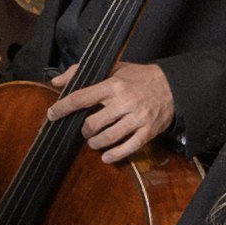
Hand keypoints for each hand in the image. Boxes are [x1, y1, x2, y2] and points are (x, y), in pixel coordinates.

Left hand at [64, 59, 181, 169]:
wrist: (173, 86)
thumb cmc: (139, 77)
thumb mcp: (114, 67)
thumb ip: (82, 72)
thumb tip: (57, 81)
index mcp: (113, 85)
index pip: (81, 98)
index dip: (63, 108)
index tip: (52, 114)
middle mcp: (124, 102)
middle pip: (93, 123)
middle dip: (84, 130)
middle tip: (85, 129)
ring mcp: (137, 118)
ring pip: (108, 138)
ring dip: (95, 143)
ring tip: (94, 141)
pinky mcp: (148, 131)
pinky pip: (128, 148)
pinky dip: (114, 155)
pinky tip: (106, 156)